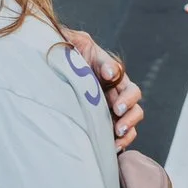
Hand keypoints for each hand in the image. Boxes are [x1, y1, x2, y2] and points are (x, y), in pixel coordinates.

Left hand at [62, 29, 144, 146]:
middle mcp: (114, 88)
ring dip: (129, 123)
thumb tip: (76, 44)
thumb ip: (74, 41)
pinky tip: (114, 146)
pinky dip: (124, 141)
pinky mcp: (110, 124)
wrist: (53, 76)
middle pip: (132, 93)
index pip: (115, 69)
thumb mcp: (68, 44)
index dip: (113, 70)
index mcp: (105, 68)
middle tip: (117, 109)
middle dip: (127, 101)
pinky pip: (124, 134)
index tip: (107, 74)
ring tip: (119, 131)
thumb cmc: (62, 58)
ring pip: (133, 114)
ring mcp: (113, 106)